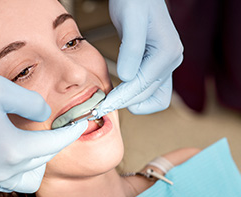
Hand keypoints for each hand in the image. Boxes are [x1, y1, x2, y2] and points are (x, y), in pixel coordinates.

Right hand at [0, 73, 87, 192]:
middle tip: (61, 126)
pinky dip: (23, 166)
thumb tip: (45, 115)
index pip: (54, 144)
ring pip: (31, 174)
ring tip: (38, 138)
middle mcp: (3, 169)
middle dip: (57, 142)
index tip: (81, 124)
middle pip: (44, 158)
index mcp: (11, 149)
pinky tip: (18, 148)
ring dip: (41, 158)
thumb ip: (31, 102)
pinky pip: (13, 179)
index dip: (71, 132)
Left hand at [99, 0, 182, 115]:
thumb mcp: (130, 20)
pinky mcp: (157, 64)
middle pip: (148, 94)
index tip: (104, 105)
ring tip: (113, 102)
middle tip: (103, 107)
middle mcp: (171, 60)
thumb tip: (127, 77)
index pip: (142, 85)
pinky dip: (137, 95)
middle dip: (126, 102)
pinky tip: (121, 93)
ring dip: (135, 103)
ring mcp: (165, 64)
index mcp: (167, 52)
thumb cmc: (136, 1)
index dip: (122, 97)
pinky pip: (151, 89)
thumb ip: (131, 49)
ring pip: (154, 97)